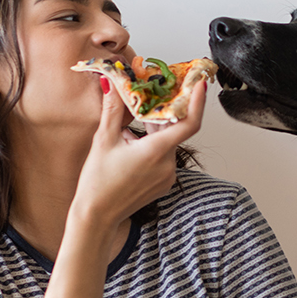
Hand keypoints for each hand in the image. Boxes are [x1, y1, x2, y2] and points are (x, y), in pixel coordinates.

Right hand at [71, 77, 206, 230]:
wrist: (96, 216)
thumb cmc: (97, 182)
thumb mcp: (103, 140)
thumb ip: (113, 108)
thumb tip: (112, 82)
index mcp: (155, 152)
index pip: (189, 123)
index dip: (197, 101)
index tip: (200, 84)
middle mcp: (167, 165)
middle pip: (174, 130)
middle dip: (162, 113)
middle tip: (151, 96)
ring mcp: (167, 177)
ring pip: (168, 143)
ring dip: (155, 131)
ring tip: (132, 126)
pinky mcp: (164, 184)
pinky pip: (164, 158)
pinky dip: (154, 146)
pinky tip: (134, 145)